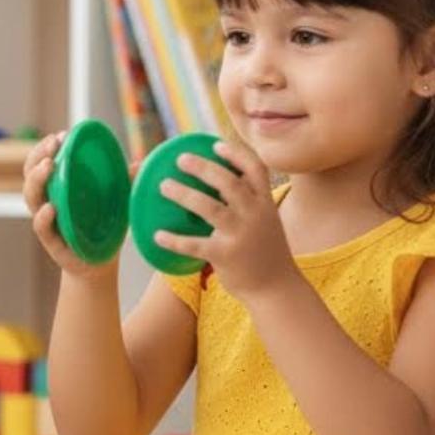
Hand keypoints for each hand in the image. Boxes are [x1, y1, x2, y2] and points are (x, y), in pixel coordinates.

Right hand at [23, 134, 114, 280]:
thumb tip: (141, 163)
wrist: (100, 264)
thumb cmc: (104, 228)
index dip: (46, 147)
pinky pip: (41, 227)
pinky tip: (50, 207)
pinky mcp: (51, 242)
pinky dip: (44, 216)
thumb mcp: (115, 202)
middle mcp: (46, 201)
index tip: (60, 135)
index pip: (42, 162)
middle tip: (52, 145)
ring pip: (31, 197)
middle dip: (38, 157)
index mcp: (57, 188)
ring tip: (48, 166)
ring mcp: (47, 221)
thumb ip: (124, 183)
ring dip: (37, 180)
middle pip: (30, 175)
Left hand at [154, 139, 295, 300]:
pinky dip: (175, 240)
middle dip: (205, 167)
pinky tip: (157, 235)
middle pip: (230, 183)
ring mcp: (241, 235)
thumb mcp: (264, 222)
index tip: (215, 145)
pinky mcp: (226, 255)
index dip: (236, 154)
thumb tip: (217, 185)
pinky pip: (195, 245)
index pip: (256, 170)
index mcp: (265, 204)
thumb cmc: (263, 251)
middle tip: (180, 159)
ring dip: (185, 195)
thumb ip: (247, 204)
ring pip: (211, 208)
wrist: (277, 289)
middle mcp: (256, 215)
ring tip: (163, 186)